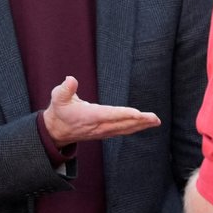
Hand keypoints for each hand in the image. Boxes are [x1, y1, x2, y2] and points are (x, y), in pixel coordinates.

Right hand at [41, 75, 159, 146]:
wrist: (57, 131)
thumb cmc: (59, 110)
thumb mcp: (58, 97)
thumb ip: (65, 89)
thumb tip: (70, 79)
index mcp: (88, 116)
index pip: (109, 115)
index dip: (124, 114)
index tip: (138, 113)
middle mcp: (98, 126)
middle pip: (122, 124)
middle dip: (139, 121)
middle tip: (155, 118)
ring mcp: (102, 131)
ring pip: (125, 129)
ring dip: (141, 125)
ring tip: (155, 121)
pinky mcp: (105, 132)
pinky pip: (123, 131)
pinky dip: (134, 128)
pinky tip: (145, 125)